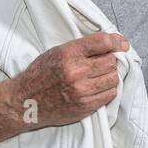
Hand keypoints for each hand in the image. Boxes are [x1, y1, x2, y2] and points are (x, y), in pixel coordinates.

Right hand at [11, 31, 128, 128]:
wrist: (26, 101)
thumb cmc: (41, 73)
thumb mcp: (57, 52)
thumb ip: (83, 47)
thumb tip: (112, 43)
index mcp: (68, 53)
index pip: (103, 42)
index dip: (116, 41)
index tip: (121, 43)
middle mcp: (76, 71)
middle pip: (111, 61)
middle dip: (110, 60)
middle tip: (103, 62)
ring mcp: (82, 91)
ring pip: (113, 78)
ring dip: (110, 76)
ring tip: (99, 76)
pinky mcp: (85, 106)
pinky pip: (110, 94)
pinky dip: (108, 90)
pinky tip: (98, 87)